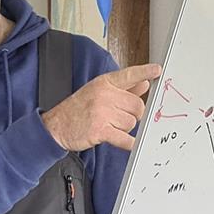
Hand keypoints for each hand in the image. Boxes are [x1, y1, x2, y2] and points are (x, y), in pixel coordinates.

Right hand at [42, 63, 161, 150]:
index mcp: (104, 83)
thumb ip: (123, 88)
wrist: (56, 127)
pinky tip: (125, 142)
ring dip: (125, 128)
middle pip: (137, 105)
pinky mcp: (100, 130)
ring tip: (111, 127)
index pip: (128, 75)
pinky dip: (129, 143)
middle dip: (134, 114)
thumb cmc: (77, 109)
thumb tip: (144, 83)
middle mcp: (104, 95)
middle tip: (121, 118)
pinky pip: (125, 138)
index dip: (144, 71)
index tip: (157, 70)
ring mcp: (102, 112)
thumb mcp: (97, 92)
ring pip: (132, 122)